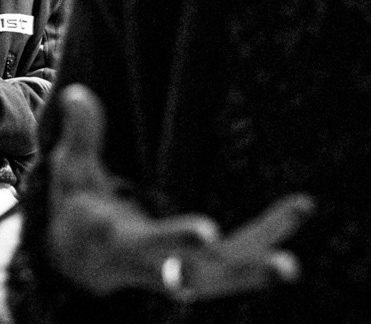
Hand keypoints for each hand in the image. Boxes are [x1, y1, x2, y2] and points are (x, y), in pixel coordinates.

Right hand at [47, 83, 311, 300]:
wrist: (79, 259)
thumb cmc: (78, 205)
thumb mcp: (71, 171)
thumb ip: (81, 135)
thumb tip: (77, 93)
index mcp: (119, 242)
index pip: (150, 244)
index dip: (177, 240)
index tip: (208, 233)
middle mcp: (153, 266)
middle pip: (203, 277)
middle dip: (243, 273)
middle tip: (286, 266)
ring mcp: (177, 274)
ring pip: (225, 277)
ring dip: (261, 269)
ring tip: (295, 261)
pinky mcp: (197, 269)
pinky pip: (236, 261)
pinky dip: (267, 239)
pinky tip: (300, 209)